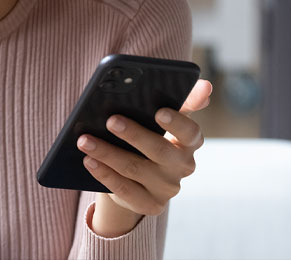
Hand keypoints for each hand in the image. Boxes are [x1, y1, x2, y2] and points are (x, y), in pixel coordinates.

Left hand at [77, 79, 212, 233]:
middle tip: (110, 120)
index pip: (191, 132)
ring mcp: (167, 188)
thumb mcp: (164, 119)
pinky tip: (88, 161)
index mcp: (189, 142)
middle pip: (159, 150)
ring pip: (135, 168)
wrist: (137, 177)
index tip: (159, 111)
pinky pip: (124, 190)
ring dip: (107, 153)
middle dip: (133, 134)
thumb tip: (205, 85)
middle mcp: (182, 166)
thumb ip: (181, 101)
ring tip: (84, 140)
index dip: (177, 123)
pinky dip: (104, 174)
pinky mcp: (150, 205)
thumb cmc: (149, 136)